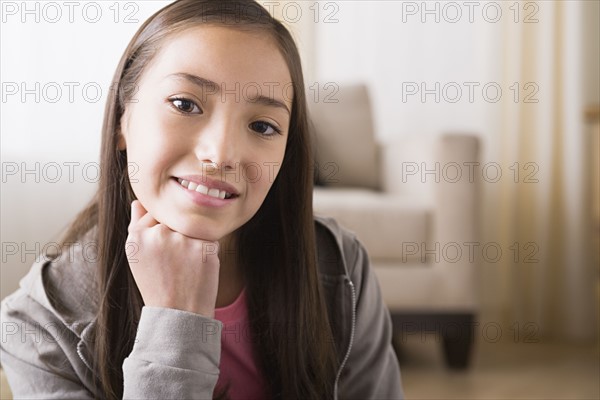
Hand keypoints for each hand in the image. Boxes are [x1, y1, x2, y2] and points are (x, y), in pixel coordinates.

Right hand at [125, 200, 219, 317]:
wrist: (178, 313)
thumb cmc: (158, 284)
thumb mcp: (138, 257)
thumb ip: (137, 226)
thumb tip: (138, 201)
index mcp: (137, 236)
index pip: (156, 213)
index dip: (164, 230)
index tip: (164, 253)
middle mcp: (157, 234)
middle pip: (176, 218)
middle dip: (179, 234)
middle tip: (176, 262)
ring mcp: (181, 240)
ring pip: (193, 227)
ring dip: (194, 242)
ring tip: (186, 267)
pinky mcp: (203, 246)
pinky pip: (209, 238)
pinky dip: (207, 251)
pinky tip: (198, 269)